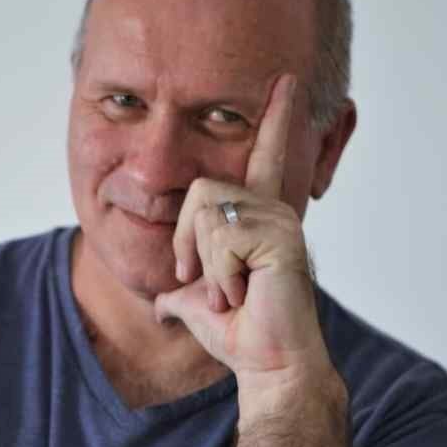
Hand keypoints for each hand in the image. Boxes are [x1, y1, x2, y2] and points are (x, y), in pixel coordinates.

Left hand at [153, 73, 329, 383]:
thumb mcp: (197, 305)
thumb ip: (181, 290)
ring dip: (205, 264)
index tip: (285, 79)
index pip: (266, 158)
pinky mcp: (281, 237)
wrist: (269, 367)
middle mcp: (274, 211)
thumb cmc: (240, 336)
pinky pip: (219, 237)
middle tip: (210, 286)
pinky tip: (244, 293)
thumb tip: (161, 303)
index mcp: (260, 217)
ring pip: (205, 214)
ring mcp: (280, 221)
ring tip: (233, 292)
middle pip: (200, 190)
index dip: (276, 119)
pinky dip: (219, 273)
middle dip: (187, 243)